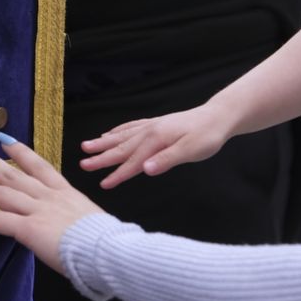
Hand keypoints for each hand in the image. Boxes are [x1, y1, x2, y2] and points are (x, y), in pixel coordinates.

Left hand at [0, 134, 104, 275]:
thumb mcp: (90, 222)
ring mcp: (37, 210)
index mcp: (65, 193)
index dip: (19, 150)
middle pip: (11, 171)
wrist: (109, 250)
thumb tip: (70, 228)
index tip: (2, 138)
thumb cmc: (106, 242)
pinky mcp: (28, 228)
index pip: (38, 165)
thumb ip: (75, 220)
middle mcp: (48, 196)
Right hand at [77, 104, 231, 189]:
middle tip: (82, 164)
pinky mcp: (156, 124)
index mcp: (156, 139)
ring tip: (87, 146)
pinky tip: (110, 134)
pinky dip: (117, 131)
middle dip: (101, 157)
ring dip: (104, 142)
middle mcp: (149, 131)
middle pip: (121, 147)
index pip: (133, 162)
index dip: (118, 174)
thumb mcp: (191, 150)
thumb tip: (145, 170)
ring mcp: (151, 125)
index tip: (102, 184)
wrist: (218, 116)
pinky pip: (130, 127)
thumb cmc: (207, 136)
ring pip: (122, 136)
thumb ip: (167, 160)